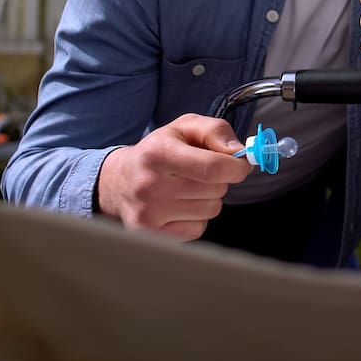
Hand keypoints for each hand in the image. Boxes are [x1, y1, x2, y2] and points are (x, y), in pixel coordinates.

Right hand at [95, 113, 250, 240]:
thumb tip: (238, 151)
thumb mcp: (185, 127)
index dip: (236, 168)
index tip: (241, 165)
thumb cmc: (159, 151)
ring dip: (209, 199)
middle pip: (215, 189)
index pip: (213, 168)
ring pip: (210, 210)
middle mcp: (150, 184)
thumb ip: (216, 130)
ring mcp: (148, 213)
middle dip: (220, 180)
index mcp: (158, 153)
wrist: (119, 181)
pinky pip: (198, 229)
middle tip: (203, 174)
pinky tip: (180, 206)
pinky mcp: (150, 234)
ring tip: (188, 189)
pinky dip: (197, 218)